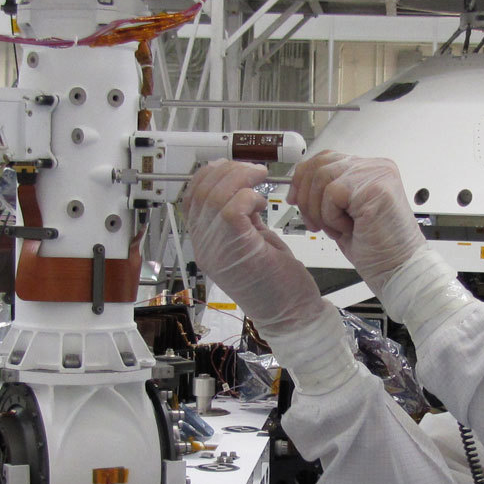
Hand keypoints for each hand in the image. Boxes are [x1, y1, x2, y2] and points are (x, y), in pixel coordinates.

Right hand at [183, 160, 324, 334]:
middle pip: (201, 192)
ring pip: (215, 197)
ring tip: (261, 179)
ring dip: (241, 179)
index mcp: (205, 242)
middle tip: (254, 171)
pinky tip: (261, 204)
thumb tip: (241, 187)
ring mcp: (217, 251)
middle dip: (228, 170)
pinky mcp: (238, 251)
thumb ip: (240, 216)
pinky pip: (231, 210)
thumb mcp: (252, 240)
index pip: (192, 196)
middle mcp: (204, 246)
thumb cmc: (276, 281)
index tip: (234, 167)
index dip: (211, 174)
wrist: (291, 316)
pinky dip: (248, 197)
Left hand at [287, 151, 426, 294]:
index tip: (295, 199)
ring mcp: (377, 174)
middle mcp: (375, 167)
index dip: (303, 178)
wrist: (397, 268)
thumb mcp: (342, 214)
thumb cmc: (376, 248)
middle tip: (314, 223)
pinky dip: (332, 216)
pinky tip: (349, 228)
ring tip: (336, 229)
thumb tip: (296, 188)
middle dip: (306, 198)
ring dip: (320, 210)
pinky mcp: (375, 188)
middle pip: (320, 164)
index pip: (326, 158)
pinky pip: (333, 193)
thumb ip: (325, 194)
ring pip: (323, 177)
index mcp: (369, 169)